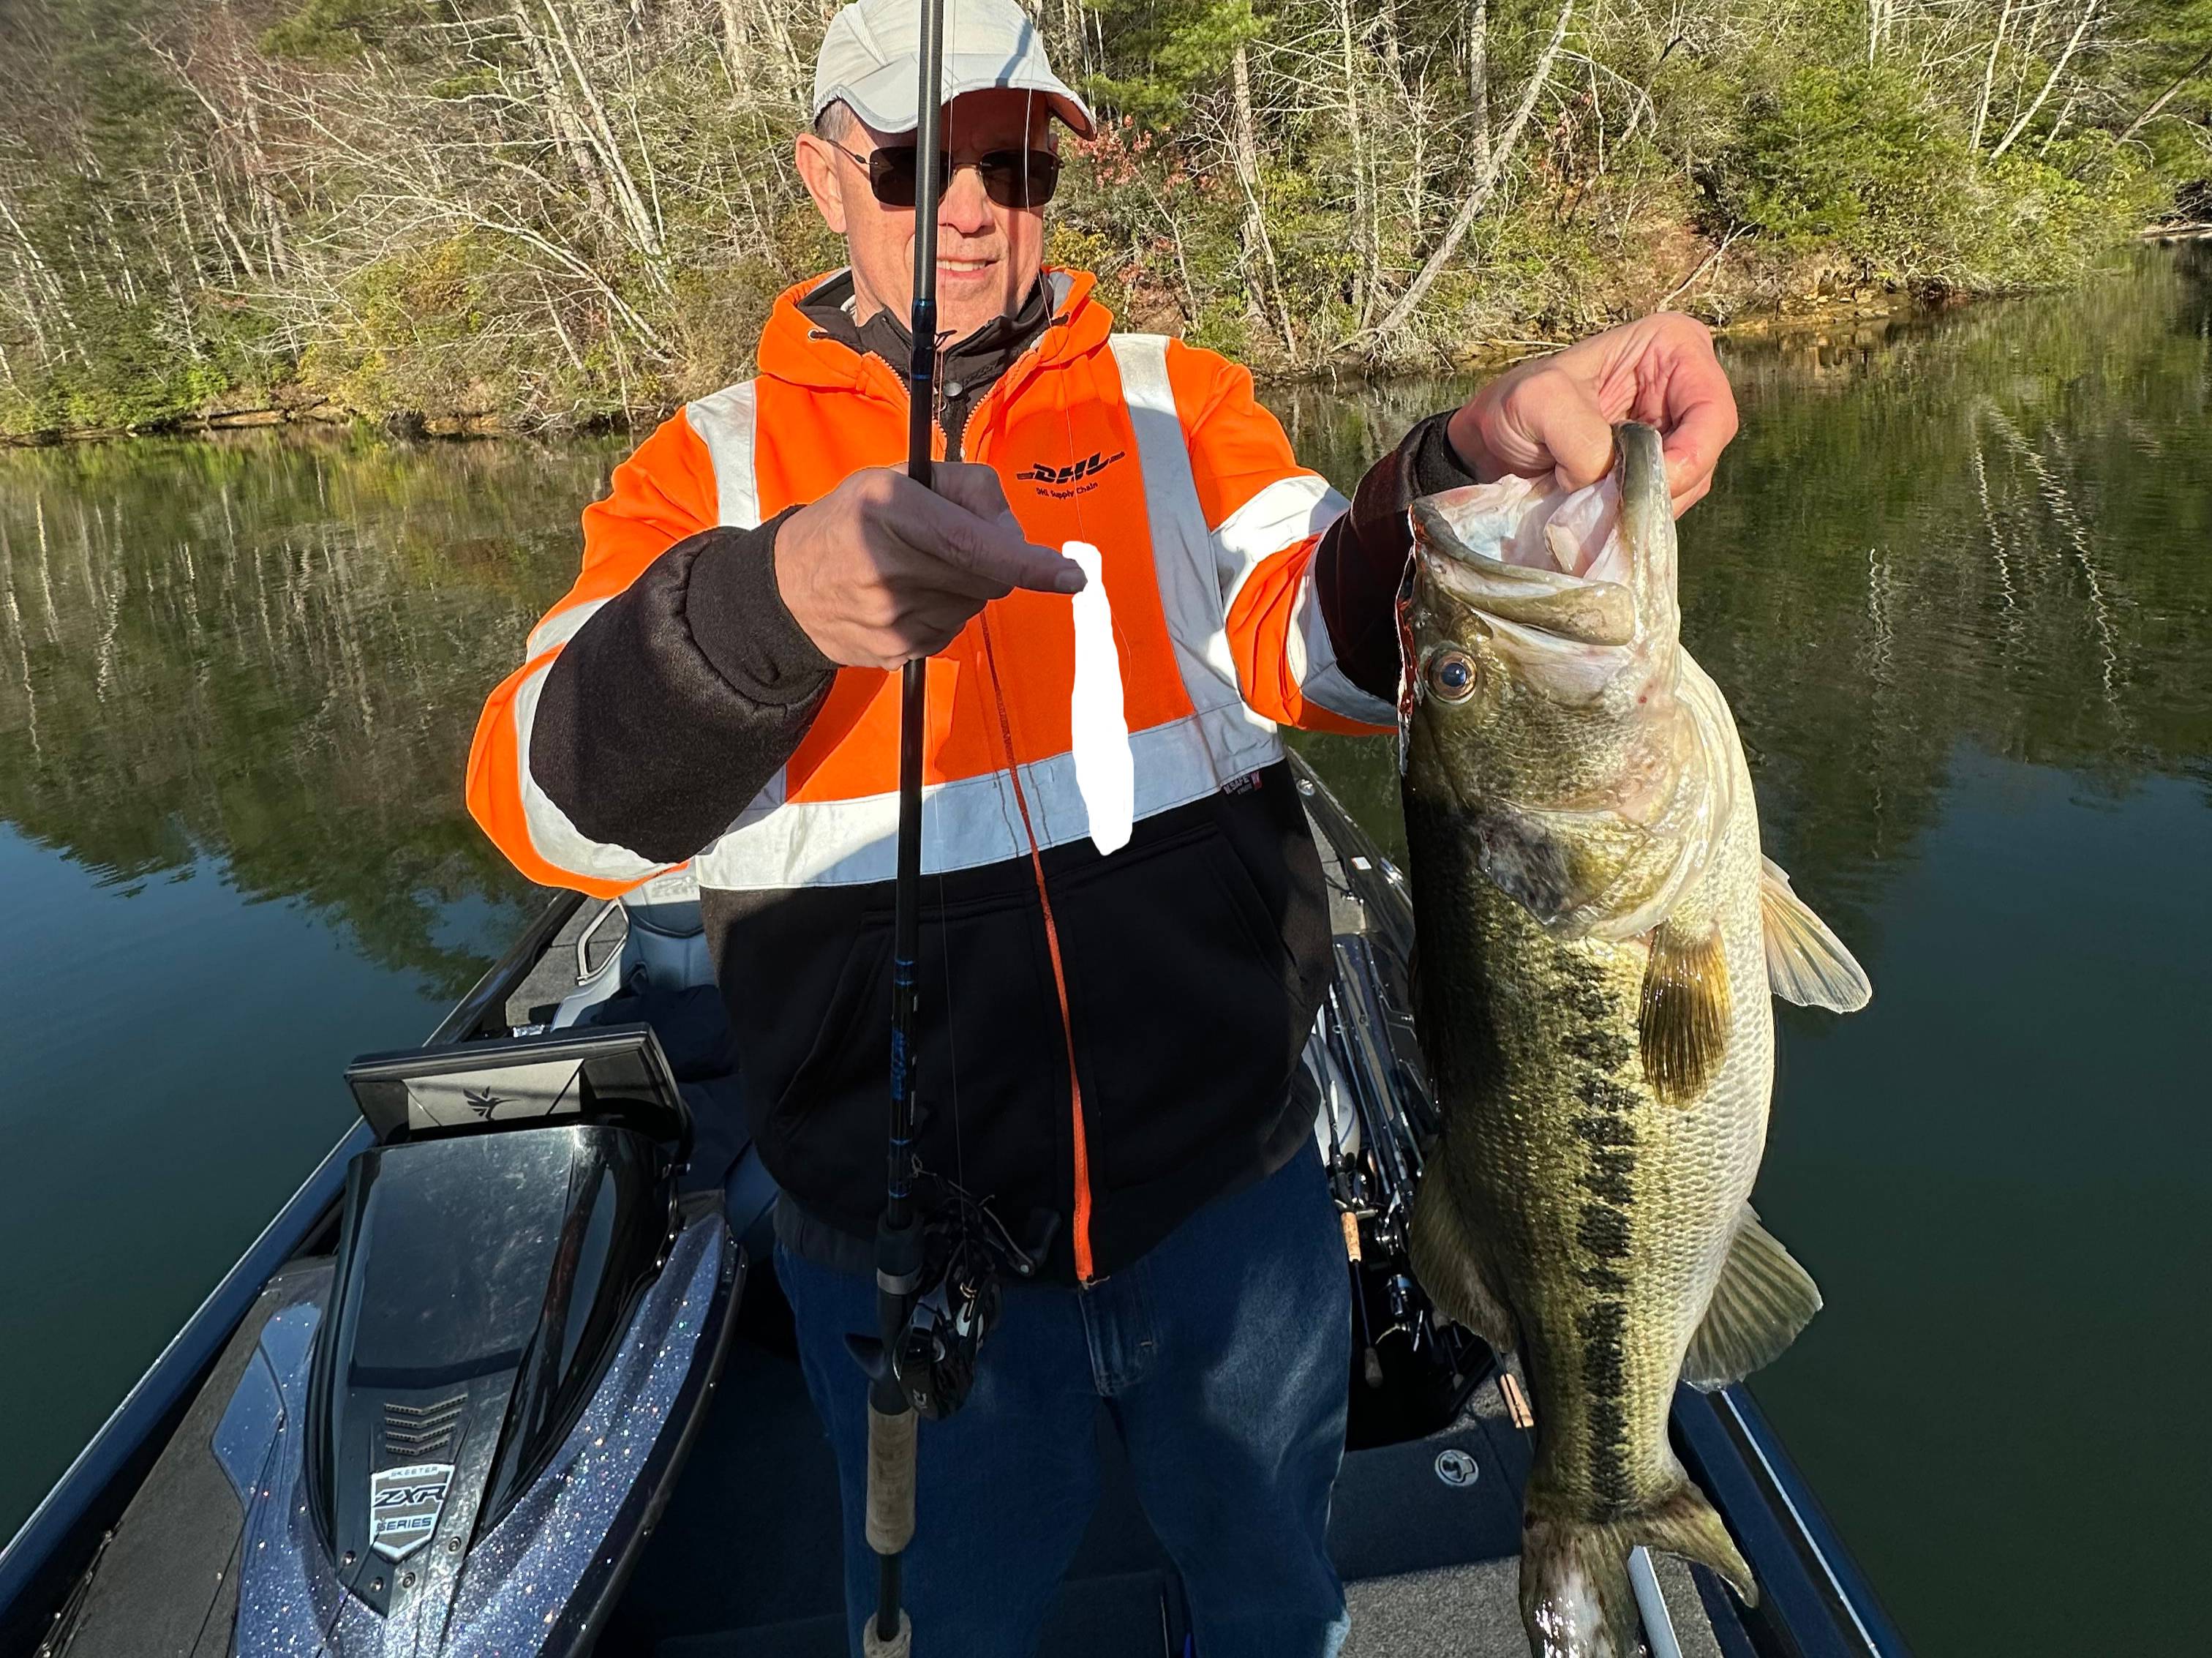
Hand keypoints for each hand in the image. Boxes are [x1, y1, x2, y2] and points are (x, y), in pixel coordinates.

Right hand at [774, 463, 1083, 667]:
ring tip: (920, 569)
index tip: (1071, 575)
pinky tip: (909, 596)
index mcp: (889, 511)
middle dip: (994, 559)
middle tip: (960, 542)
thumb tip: (1018, 536)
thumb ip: (969, 489)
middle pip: (988, 577)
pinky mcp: (897, 651)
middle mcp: (888, 566)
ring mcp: (891, 618)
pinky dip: (947, 610)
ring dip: (967, 585)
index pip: (973, 545)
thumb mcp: (899, 478)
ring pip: (975, 604)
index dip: (1029, 562)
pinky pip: (953, 629)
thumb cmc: (852, 520)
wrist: (786, 588)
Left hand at [1444, 313, 1738, 516]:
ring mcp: (1675, 434)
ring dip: (1642, 505)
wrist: (1492, 442)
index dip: (1689, 456)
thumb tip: (1607, 478)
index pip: (1713, 411)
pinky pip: (1662, 504)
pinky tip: (1599, 513)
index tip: (1643, 484)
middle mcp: (1685, 388)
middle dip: (1660, 486)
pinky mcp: (1656, 471)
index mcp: (1673, 347)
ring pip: (1687, 486)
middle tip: (1610, 502)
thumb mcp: (1538, 401)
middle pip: (1705, 454)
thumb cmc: (1515, 405)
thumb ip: (1580, 436)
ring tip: (1592, 502)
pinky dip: (1632, 515)